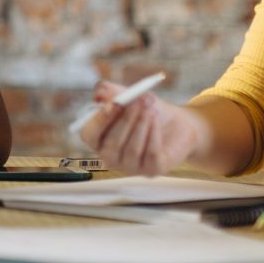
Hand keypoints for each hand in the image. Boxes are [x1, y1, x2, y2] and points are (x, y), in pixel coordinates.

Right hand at [77, 80, 201, 176]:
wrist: (173, 123)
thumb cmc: (142, 109)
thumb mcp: (126, 94)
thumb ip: (109, 91)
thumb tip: (99, 94)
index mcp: (98, 139)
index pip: (89, 135)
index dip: (99, 121)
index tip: (113, 104)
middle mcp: (110, 157)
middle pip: (112, 143)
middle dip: (126, 120)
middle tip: (137, 101)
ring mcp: (130, 167)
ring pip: (132, 149)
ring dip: (142, 124)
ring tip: (150, 107)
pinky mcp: (151, 171)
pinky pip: (151, 153)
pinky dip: (154, 133)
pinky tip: (156, 119)